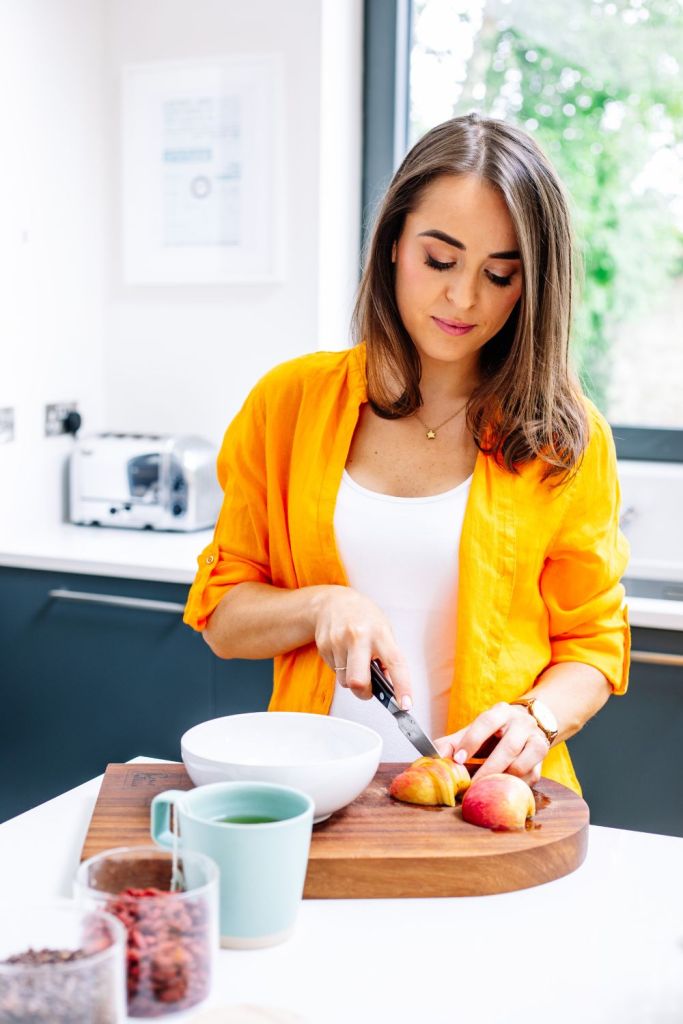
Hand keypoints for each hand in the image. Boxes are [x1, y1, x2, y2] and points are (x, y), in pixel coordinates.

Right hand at [312, 585, 412, 708]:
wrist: (333, 602)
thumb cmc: (363, 617)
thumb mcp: (384, 630)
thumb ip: (388, 656)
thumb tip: (390, 685)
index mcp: (379, 633)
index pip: (395, 663)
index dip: (402, 686)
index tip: (405, 704)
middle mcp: (358, 637)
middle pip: (358, 681)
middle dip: (364, 692)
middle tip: (369, 689)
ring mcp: (338, 642)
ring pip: (345, 681)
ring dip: (352, 679)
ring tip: (355, 661)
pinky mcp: (324, 647)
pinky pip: (334, 672)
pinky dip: (341, 669)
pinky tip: (344, 653)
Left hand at [434, 702, 549, 785]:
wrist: (528, 724)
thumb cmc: (495, 731)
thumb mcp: (474, 730)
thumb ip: (454, 742)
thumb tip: (434, 756)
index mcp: (501, 712)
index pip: (486, 723)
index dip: (471, 741)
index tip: (458, 760)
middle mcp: (522, 723)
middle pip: (508, 747)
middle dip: (488, 768)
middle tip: (472, 784)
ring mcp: (536, 740)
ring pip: (522, 764)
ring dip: (502, 778)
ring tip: (487, 786)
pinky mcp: (543, 759)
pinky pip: (531, 777)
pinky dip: (514, 785)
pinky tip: (502, 787)